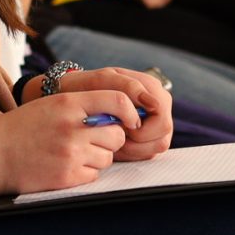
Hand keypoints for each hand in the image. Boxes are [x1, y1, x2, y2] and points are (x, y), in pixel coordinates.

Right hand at [0, 88, 138, 191]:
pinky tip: (64, 165)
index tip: (131, 120)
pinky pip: (94, 175)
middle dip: (110, 139)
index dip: (131, 112)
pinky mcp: (68, 177)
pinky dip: (84, 172)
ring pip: (107, 157)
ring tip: (71, 153)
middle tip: (90, 140)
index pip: (118, 101)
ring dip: (96, 157)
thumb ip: (83, 105)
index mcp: (69, 103)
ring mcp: (71, 153)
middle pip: (118, 134)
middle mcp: (73, 127)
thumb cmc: (21, 127)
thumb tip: (120, 115)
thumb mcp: (51, 105)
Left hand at [46, 66, 172, 161]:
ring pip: (155, 149)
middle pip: (161, 139)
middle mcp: (158, 107)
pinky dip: (129, 152)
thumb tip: (153, 104)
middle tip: (113, 135)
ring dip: (132, 149)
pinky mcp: (147, 138)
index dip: (143, 131)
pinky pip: (146, 154)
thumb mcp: (103, 80)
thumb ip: (129, 87)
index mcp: (153, 89)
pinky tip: (113, 142)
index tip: (121, 128)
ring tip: (110, 137)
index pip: (162, 121)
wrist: (72, 94)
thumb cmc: (86, 85)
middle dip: (136, 143)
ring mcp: (154, 123)